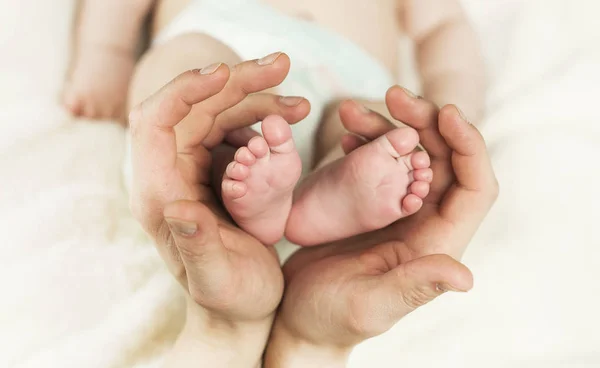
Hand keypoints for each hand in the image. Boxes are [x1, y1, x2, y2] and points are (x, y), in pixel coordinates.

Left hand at [129, 54, 309, 365]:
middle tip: (281, 67)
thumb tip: (179, 207)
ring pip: (217, 113)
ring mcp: (193, 168)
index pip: (155, 123)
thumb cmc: (230, 298)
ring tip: (299, 103)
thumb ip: (197, 247)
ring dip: (256, 98)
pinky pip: (236, 128)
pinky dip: (264, 117)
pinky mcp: (216, 169)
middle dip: (236, 83)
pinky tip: (293, 118)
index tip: (226, 73)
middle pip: (192, 107)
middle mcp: (171, 173)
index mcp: (160, 194)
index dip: (185, 90)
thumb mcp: (216, 279)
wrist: (242, 305)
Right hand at [265, 87, 497, 365]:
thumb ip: (415, 286)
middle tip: (392, 95)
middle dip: (424, 122)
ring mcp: (397, 210)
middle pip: (444, 159)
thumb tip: (465, 277)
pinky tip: (344, 133)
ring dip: (388, 127)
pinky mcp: (371, 204)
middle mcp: (425, 222)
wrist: (302, 316)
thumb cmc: (334, 318)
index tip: (445, 112)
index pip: (475, 188)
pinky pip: (378, 162)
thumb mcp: (373, 305)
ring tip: (350, 110)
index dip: (470, 146)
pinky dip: (365, 142)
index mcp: (438, 244)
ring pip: (409, 155)